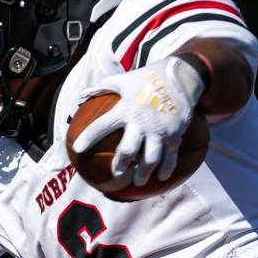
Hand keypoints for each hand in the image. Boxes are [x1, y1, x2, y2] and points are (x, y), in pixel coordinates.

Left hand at [71, 56, 205, 186]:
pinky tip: (161, 177)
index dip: (88, 138)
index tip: (78, 149)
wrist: (180, 76)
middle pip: (127, 150)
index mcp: (125, 109)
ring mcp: (159, 130)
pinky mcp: (174, 135)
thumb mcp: (123, 80)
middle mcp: (141, 122)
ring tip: (138, 181)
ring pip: (150, 159)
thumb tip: (81, 95)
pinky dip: (166, 169)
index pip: (102, 126)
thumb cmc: (147, 78)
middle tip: (117, 174)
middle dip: (120, 165)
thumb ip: (102, 87)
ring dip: (143, 173)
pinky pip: (170, 157)